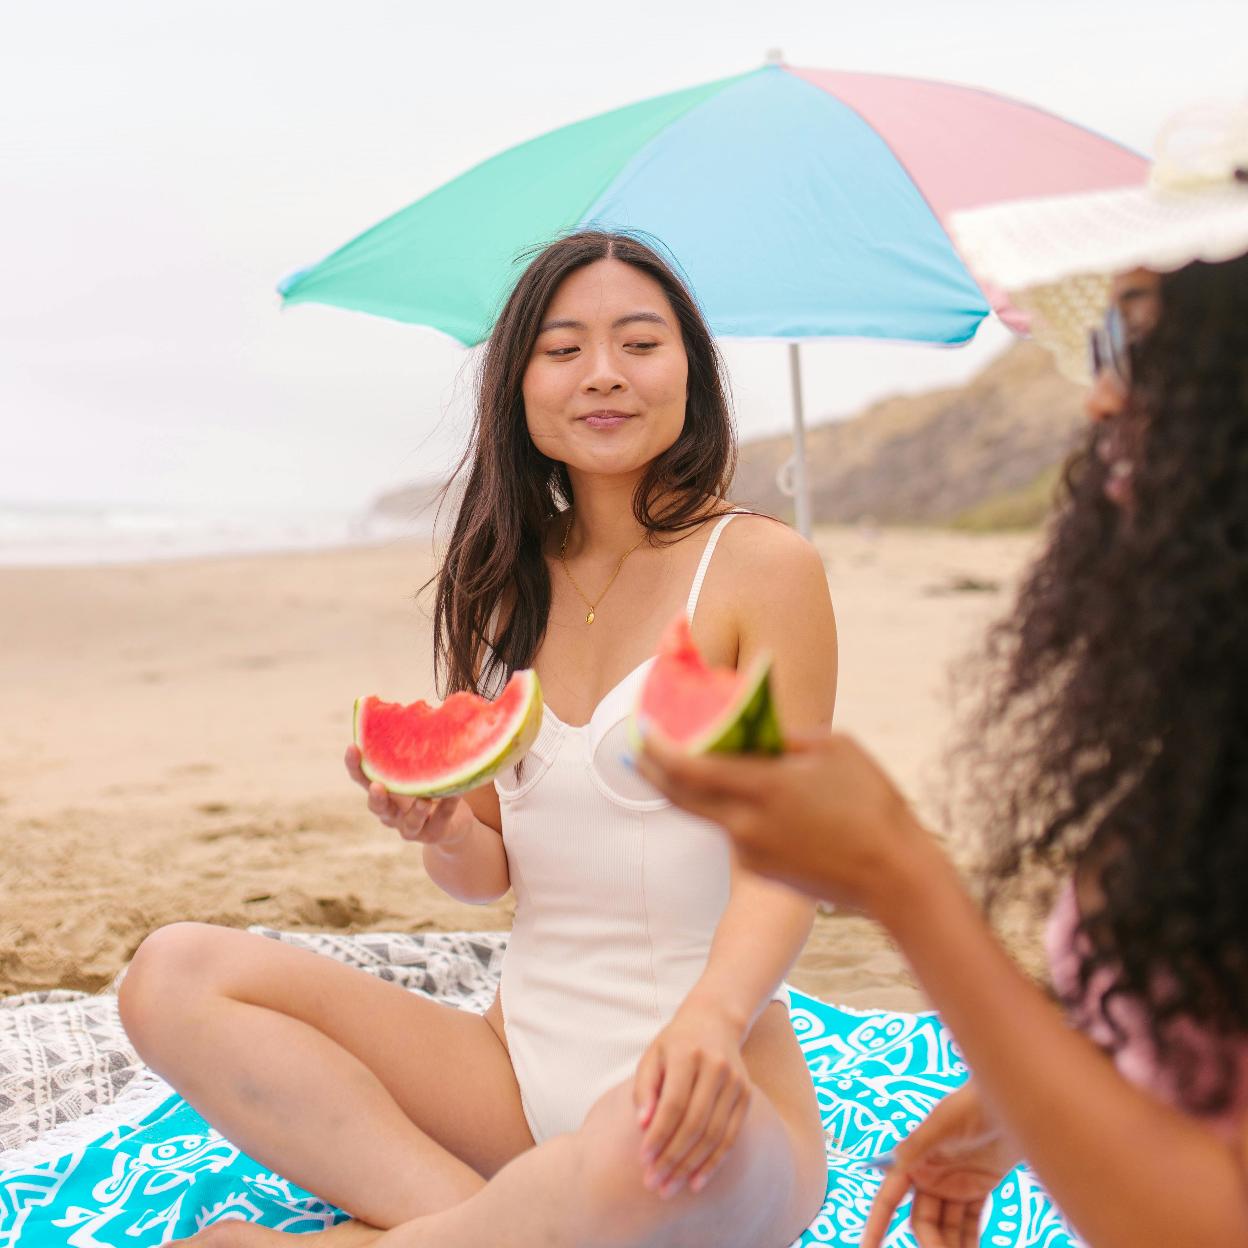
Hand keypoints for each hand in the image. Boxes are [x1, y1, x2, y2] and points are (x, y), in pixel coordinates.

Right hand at [344, 745, 467, 846]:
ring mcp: (411, 828)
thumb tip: (422, 706)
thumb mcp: (420, 769)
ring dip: (415, 811)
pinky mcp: (433, 835)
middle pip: (377, 807)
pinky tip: (455, 795)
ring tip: (424, 799)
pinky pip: (440, 821)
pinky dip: (447, 808)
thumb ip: (415, 749)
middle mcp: (392, 812)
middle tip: (378, 786)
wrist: (453, 824)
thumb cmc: (430, 788)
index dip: (354, 765)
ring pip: (408, 823)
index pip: (362, 778)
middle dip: (376, 798)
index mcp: (385, 791)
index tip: (353, 747)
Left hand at [632, 999, 751, 1198]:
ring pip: (714, 1134)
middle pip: (695, 1123)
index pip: (673, 1104)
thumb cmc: (675, 1044)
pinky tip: (696, 1182)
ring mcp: (735, 1082)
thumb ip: (645, 1089)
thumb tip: (643, 1127)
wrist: (715, 1020)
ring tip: (669, 1188)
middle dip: (673, 1158)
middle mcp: (716, 1068)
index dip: (658, 1135)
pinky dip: (713, 1162)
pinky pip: (730, 1136)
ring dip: (690, 1166)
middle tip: (654, 1184)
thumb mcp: (653, 1056)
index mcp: (688, 1054)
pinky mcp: (746, 1096)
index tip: (643, 1161)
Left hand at [636, 731, 932, 912]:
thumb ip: (787, 736)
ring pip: (704, 813)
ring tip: (677, 761)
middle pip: (679, 795)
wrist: (894, 877)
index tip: (641, 727)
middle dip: (651, 769)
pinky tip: (736, 794)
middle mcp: (746, 822)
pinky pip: (731, 833)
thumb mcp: (834, 749)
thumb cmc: (873, 804)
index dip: (658, 747)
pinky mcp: (759, 870)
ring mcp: (750, 851)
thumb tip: (759, 730)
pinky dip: (724, 809)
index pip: (689, 766)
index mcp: (763, 786)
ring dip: (684, 789)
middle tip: (637, 747)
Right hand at [863, 1083, 1020, 1247]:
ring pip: (945, 1228)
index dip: (876, 1225)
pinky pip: (968, 1224)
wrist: (1011, 1101)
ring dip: (951, 1247)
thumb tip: (893, 1165)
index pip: (889, 1199)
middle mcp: (929, 1175)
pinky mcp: (975, 1189)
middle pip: (922, 1222)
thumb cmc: (973, 1103)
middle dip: (931, 1246)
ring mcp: (952, 1185)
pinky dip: (969, 1242)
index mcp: (914, 1160)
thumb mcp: (944, 1121)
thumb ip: (918, 1144)